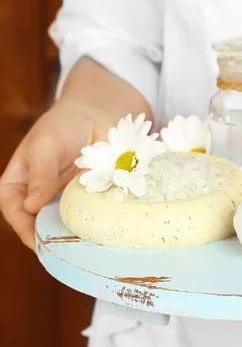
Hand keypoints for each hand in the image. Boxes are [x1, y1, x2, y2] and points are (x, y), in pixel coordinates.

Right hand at [0, 100, 116, 249]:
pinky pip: (92, 215)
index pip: (14, 210)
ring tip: (87, 243)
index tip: (38, 240)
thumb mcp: (46, 145)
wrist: (96, 114)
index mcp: (18, 184)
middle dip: (53, 237)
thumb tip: (30, 207)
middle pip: (40, 223)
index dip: (23, 227)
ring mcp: (66, 199)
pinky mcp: (90, 198)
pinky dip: (98, 222)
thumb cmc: (62, 126)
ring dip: (76, 234)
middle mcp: (40, 197)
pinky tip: (106, 229)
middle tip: (66, 249)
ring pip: (68, 223)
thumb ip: (40, 174)